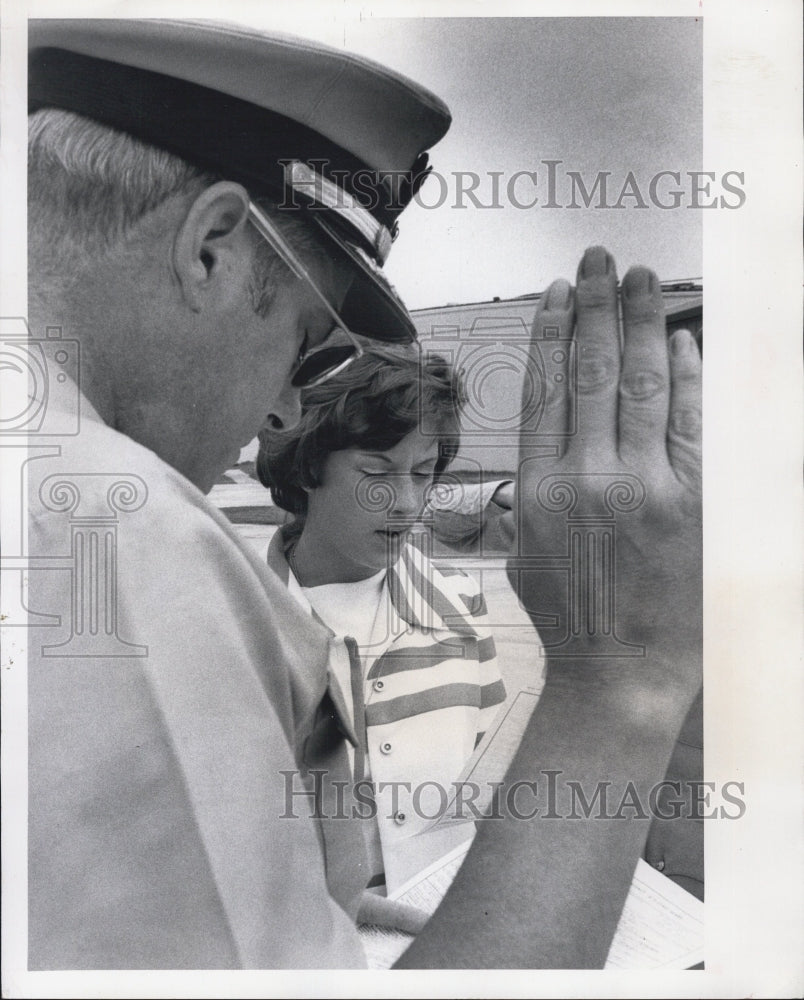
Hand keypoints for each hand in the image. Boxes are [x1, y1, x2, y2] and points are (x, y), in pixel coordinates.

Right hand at [510, 245, 701, 696]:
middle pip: (591, 371)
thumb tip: (550, 436)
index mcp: (541, 488)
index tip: (558, 295)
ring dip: (641, 323)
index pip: (545, 388)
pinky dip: (685, 377)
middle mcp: (589, 478)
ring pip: (639, 384)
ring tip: (641, 280)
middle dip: (596, 307)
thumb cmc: (569, 613)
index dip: (552, 332)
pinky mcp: (694, 501)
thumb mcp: (523, 548)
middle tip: (600, 262)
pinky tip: (679, 343)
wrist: (620, 667)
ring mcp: (644, 488)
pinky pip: (690, 423)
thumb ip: (532, 487)